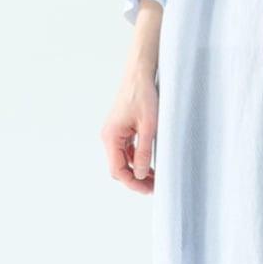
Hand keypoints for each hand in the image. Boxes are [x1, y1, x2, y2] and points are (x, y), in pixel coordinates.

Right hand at [102, 71, 158, 194]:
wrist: (139, 74)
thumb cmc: (143, 95)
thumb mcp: (148, 126)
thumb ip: (143, 151)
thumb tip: (139, 174)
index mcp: (111, 137)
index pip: (117, 170)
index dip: (132, 183)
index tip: (148, 189)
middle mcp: (108, 137)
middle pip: (118, 168)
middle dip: (134, 180)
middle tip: (153, 187)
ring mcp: (113, 133)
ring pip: (122, 160)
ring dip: (136, 171)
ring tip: (154, 179)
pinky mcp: (120, 130)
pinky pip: (125, 151)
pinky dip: (136, 160)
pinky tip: (149, 165)